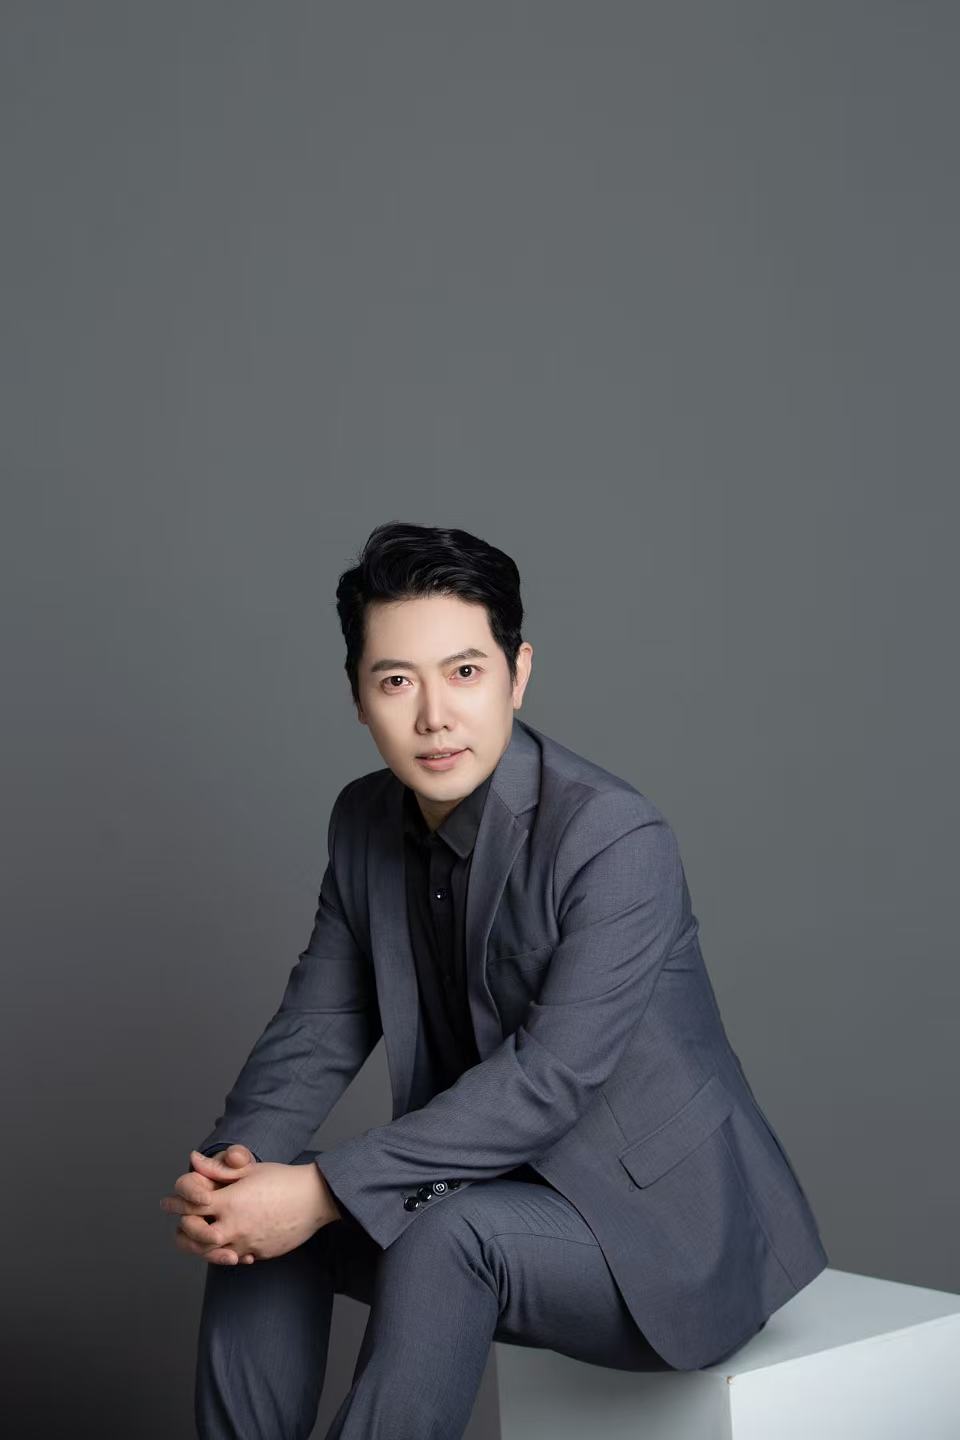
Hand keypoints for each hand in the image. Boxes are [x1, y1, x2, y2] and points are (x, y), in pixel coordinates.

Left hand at [162, 1152, 340, 1264]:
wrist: (314, 1198)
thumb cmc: (282, 1179)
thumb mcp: (249, 1170)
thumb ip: (218, 1169)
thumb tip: (194, 1159)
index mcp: (229, 1201)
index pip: (191, 1206)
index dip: (176, 1203)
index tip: (167, 1203)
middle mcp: (234, 1225)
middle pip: (195, 1237)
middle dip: (184, 1231)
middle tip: (181, 1225)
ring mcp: (246, 1243)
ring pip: (213, 1253)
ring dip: (203, 1247)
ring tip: (200, 1239)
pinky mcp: (259, 1253)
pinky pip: (236, 1259)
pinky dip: (228, 1254)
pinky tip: (228, 1248)